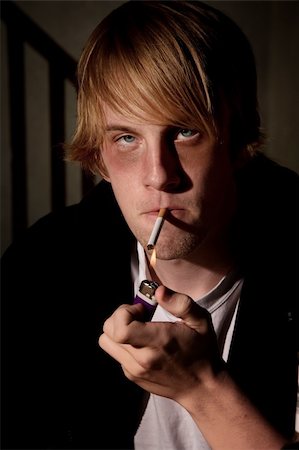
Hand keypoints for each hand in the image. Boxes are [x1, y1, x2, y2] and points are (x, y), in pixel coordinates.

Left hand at [98, 285, 223, 403]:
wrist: (202, 388)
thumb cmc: (202, 351)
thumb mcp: (201, 321)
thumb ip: (180, 303)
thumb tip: (158, 292)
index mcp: (159, 342)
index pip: (121, 329)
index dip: (125, 313)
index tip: (142, 310)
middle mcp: (143, 359)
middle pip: (108, 332)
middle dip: (120, 317)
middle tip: (140, 316)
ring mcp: (134, 370)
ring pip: (106, 342)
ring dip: (118, 330)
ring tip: (138, 328)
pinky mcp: (132, 376)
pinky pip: (116, 353)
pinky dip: (124, 343)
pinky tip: (143, 343)